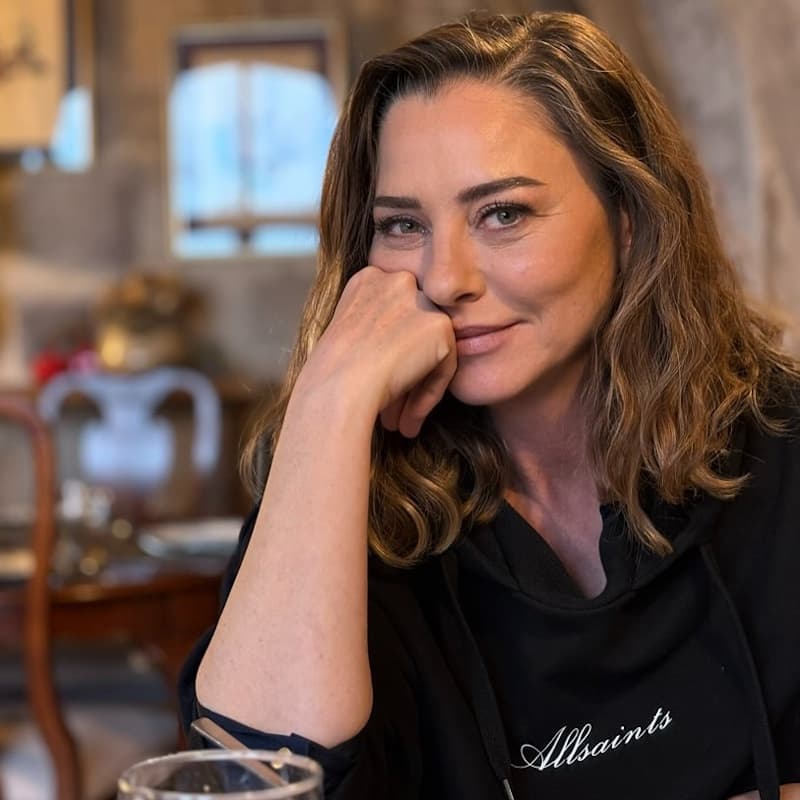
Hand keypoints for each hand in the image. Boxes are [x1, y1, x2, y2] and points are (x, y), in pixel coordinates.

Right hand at [303, 266, 456, 436]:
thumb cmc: (330, 373)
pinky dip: (428, 396)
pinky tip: (409, 420)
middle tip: (392, 411)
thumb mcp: (348, 338)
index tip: (377, 384)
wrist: (337, 386)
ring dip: (416, 390)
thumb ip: (376, 333)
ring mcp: (421, 300)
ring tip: (400, 422)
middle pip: (414, 332)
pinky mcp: (441, 326)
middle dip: (405, 373)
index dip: (388, 355)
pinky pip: (444, 368)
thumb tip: (399, 356)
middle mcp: (397, 281)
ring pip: (431, 351)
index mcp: (369, 279)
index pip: (394, 317)